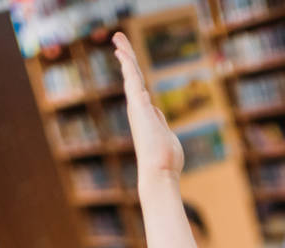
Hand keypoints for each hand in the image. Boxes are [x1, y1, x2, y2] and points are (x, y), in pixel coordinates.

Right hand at [113, 32, 183, 182]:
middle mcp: (138, 109)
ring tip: (119, 38)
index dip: (133, 73)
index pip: (138, 88)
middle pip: (132, 77)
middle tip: (118, 40)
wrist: (160, 173)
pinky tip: (123, 52)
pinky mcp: (139, 107)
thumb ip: (160, 121)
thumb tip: (157, 112)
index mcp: (145, 115)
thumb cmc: (166, 161)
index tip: (126, 59)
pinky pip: (133, 80)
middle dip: (126, 58)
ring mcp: (137, 108)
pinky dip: (128, 65)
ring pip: (131, 75)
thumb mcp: (166, 135)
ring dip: (125, 55)